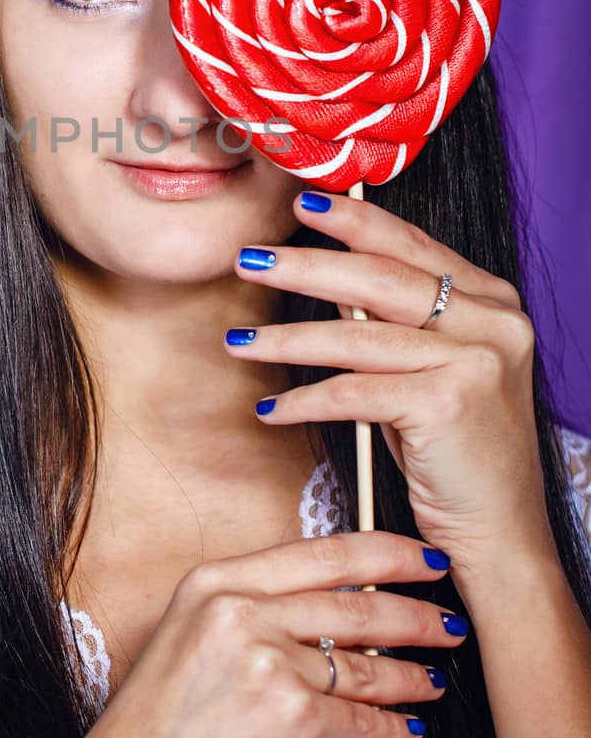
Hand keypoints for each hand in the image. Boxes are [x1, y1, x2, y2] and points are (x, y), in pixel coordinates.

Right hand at [59, 533, 463, 737]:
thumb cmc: (148, 733)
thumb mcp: (187, 640)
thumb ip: (250, 613)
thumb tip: (329, 614)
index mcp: (213, 581)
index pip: (321, 553)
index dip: (385, 553)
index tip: (420, 557)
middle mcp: (239, 610)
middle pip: (353, 602)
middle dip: (413, 613)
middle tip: (448, 619)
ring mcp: (264, 661)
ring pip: (363, 662)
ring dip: (409, 674)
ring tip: (433, 678)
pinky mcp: (286, 718)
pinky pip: (359, 719)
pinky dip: (390, 729)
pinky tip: (405, 730)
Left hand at [226, 189, 554, 578]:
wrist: (499, 535)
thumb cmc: (454, 452)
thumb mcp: (429, 372)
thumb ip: (394, 322)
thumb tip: (324, 275)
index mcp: (493, 302)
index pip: (412, 246)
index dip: (355, 222)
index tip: (302, 202)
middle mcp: (494, 322)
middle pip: (379, 278)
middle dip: (305, 266)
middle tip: (249, 258)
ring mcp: (476, 361)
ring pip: (357, 337)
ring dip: (286, 340)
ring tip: (237, 342)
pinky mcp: (447, 405)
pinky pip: (353, 392)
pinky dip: (305, 400)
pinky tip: (270, 409)